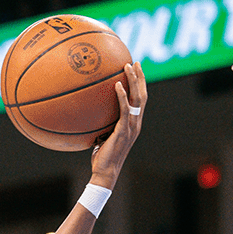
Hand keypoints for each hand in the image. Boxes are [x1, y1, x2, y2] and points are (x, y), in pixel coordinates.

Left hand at [90, 62, 146, 188]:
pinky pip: (124, 110)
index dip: (140, 84)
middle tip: (136, 62)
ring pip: (137, 99)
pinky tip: (117, 85)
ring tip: (128, 66)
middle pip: (142, 95)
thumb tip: (89, 113)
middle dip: (140, 78)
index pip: (140, 100)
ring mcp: (131, 127)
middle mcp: (136, 123)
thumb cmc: (101, 156)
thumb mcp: (102, 136)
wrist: (105, 171)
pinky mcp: (123, 131)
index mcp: (133, 123)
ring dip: (134, 81)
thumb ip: (102, 124)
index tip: (135, 70)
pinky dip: (122, 97)